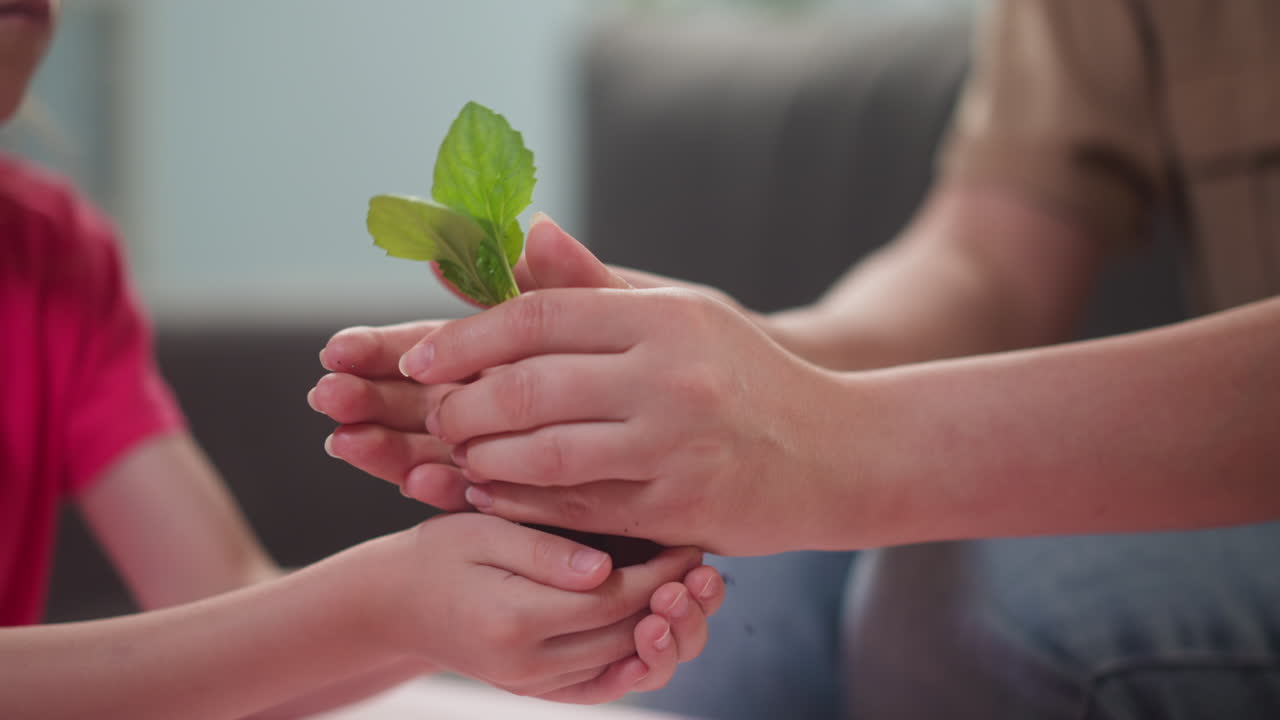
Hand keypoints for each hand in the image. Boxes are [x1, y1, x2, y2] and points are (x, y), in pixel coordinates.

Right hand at [379, 513, 722, 702]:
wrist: (395, 603)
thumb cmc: (439, 554)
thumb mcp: (484, 532)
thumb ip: (544, 550)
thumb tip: (606, 568)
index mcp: (514, 619)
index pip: (613, 600)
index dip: (660, 572)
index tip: (688, 543)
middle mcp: (527, 665)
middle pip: (627, 639)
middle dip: (674, 604)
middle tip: (703, 568)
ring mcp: (533, 684)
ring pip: (622, 668)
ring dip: (666, 637)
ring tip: (688, 596)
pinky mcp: (537, 690)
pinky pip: (600, 687)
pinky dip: (635, 666)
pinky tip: (658, 637)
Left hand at [397, 282, 841, 554]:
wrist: (838, 452)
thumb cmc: (745, 376)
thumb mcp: (683, 313)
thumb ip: (596, 284)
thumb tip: (524, 230)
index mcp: (665, 317)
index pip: (537, 316)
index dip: (463, 338)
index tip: (417, 360)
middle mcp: (670, 377)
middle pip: (528, 387)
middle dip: (461, 405)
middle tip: (435, 415)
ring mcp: (676, 446)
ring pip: (543, 454)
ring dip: (482, 457)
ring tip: (457, 454)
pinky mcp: (679, 509)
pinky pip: (576, 508)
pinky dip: (520, 502)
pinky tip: (490, 494)